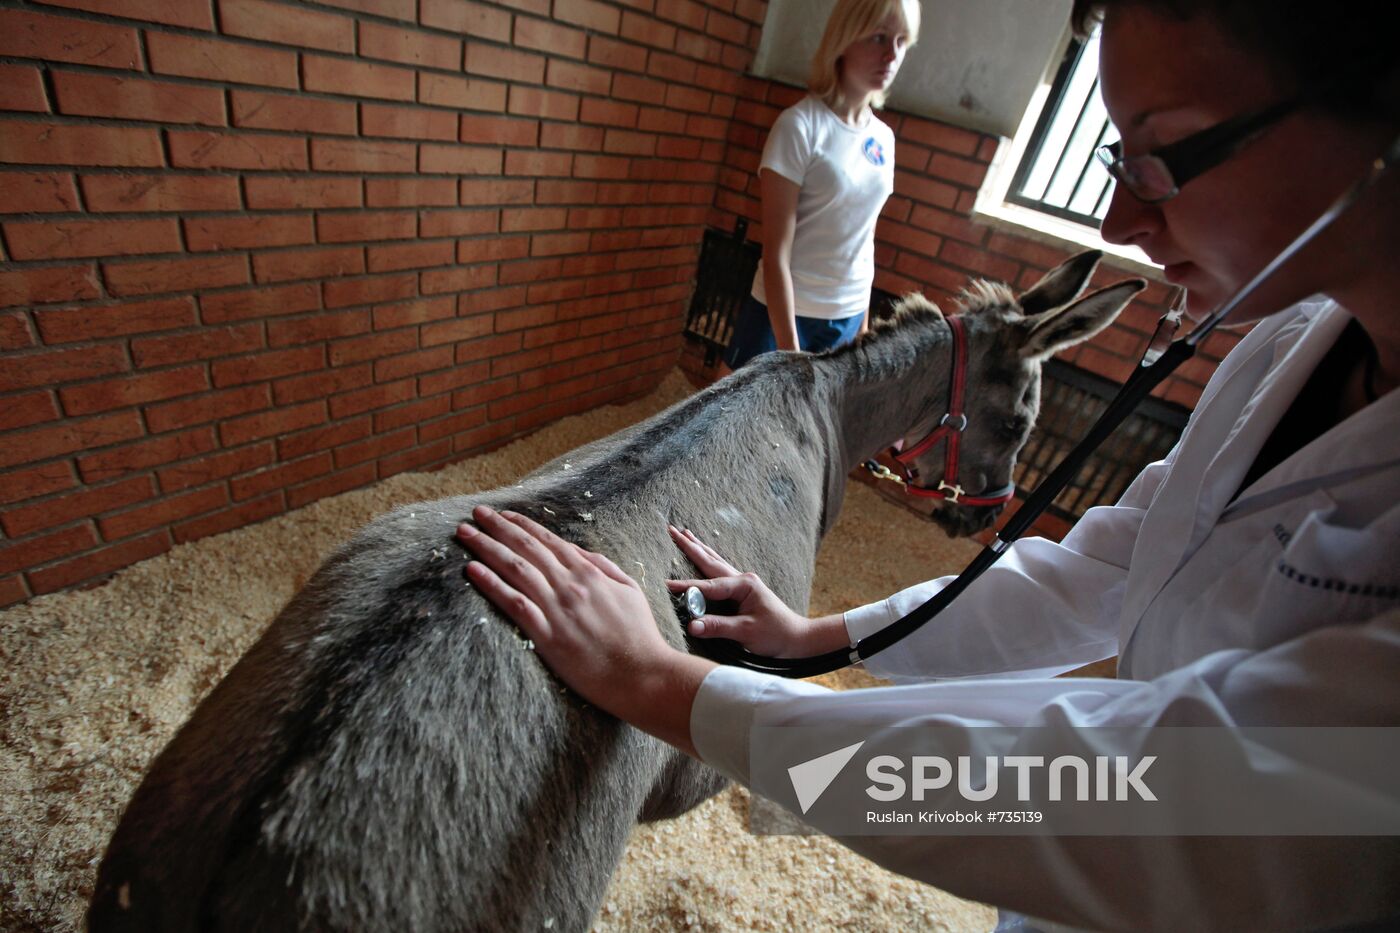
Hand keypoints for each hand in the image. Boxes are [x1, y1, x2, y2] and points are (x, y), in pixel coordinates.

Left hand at [457, 507, 713, 753]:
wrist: (642, 674)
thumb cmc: (639, 636)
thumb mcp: (629, 590)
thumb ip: (604, 567)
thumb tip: (580, 552)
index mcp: (589, 573)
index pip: (549, 541)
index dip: (523, 525)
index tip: (503, 515)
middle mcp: (569, 585)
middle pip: (526, 548)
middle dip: (498, 527)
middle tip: (476, 513)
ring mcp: (557, 610)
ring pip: (515, 569)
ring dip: (487, 548)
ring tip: (465, 534)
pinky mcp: (547, 636)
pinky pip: (514, 604)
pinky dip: (492, 585)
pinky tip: (472, 571)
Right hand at [665, 526, 848, 657]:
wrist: (797, 639)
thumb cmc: (775, 635)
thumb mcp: (746, 632)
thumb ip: (718, 628)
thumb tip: (692, 625)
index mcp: (744, 585)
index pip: (709, 585)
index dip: (687, 586)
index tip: (666, 585)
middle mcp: (743, 579)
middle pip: (710, 560)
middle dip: (689, 545)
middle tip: (671, 530)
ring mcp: (743, 583)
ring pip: (715, 562)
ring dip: (698, 548)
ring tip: (685, 534)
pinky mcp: (741, 591)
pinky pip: (719, 572)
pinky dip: (708, 560)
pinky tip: (704, 555)